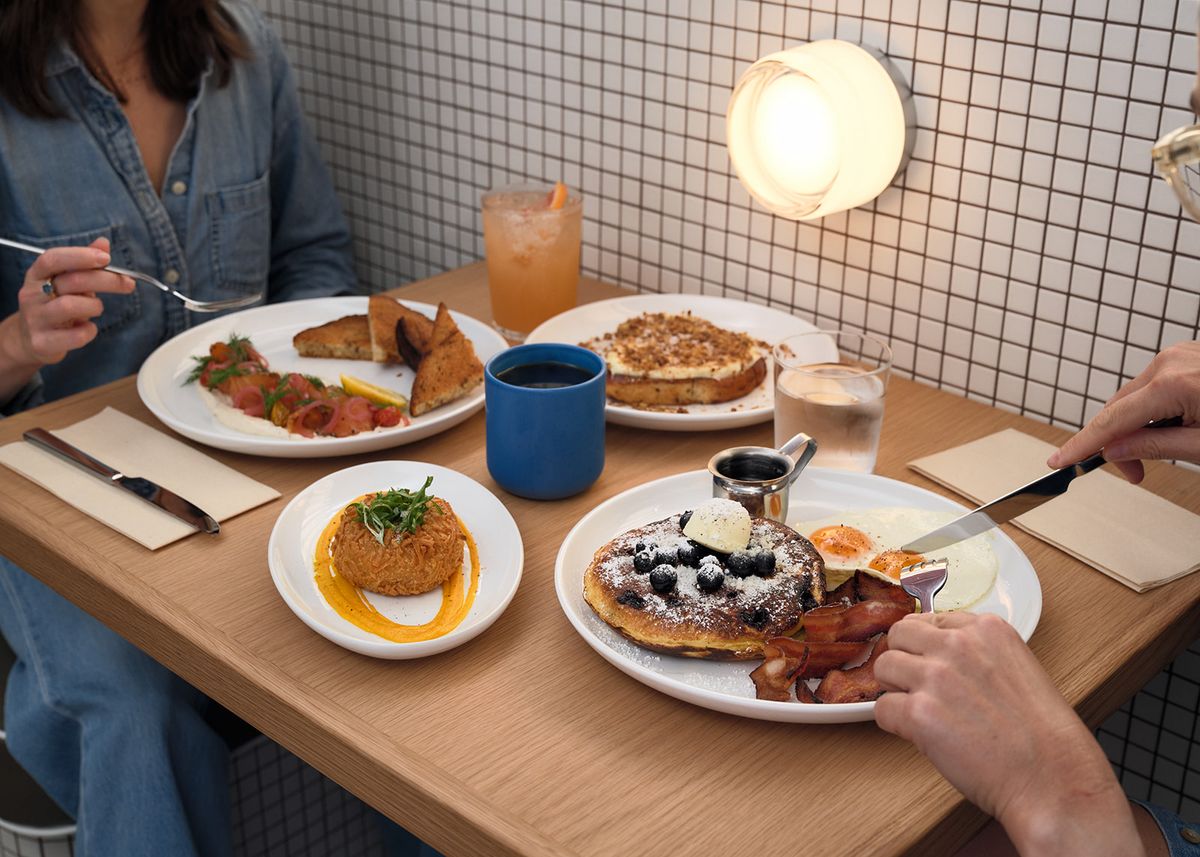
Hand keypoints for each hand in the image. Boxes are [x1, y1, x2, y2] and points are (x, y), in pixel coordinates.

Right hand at [5, 238, 134, 366]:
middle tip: (128, 284)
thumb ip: (85, 263)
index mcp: (37, 275)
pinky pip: (75, 335)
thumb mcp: (66, 282)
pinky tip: (88, 328)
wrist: (31, 340)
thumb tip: (103, 243)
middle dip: (106, 280)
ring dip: (95, 306)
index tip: (106, 258)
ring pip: (70, 306)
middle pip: (71, 281)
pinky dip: (90, 331)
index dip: (80, 255)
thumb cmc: (55, 305)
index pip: (52, 258)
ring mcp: (35, 319)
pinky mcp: (42, 342)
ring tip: (97, 309)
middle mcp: (32, 294)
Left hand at [874, 612, 1142, 856]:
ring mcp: (936, 676)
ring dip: (896, 690)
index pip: (931, 620)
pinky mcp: (919, 713)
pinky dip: (894, 724)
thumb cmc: (1043, 737)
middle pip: (900, 634)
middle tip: (918, 687)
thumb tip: (943, 657)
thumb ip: (980, 655)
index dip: (928, 647)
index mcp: (987, 629)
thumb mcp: (1020, 670)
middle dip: (904, 660)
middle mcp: (958, 645)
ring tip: (922, 713)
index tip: (934, 665)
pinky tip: (920, 736)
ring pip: (883, 667)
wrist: (1053, 779)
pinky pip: (881, 709)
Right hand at [1046, 341, 1199, 482]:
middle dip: (1117, 442)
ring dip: (1135, 425)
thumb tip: (1114, 450)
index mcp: (1171, 384)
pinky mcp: (1184, 356)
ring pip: (1134, 397)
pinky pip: (1152, 385)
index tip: (1059, 459)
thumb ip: (1156, 446)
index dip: (1081, 445)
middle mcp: (1168, 362)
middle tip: (1134, 473)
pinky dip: (1151, 408)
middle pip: (1118, 409)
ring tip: (1159, 449)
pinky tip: (1170, 424)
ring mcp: (1176, 355)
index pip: (1111, 421)